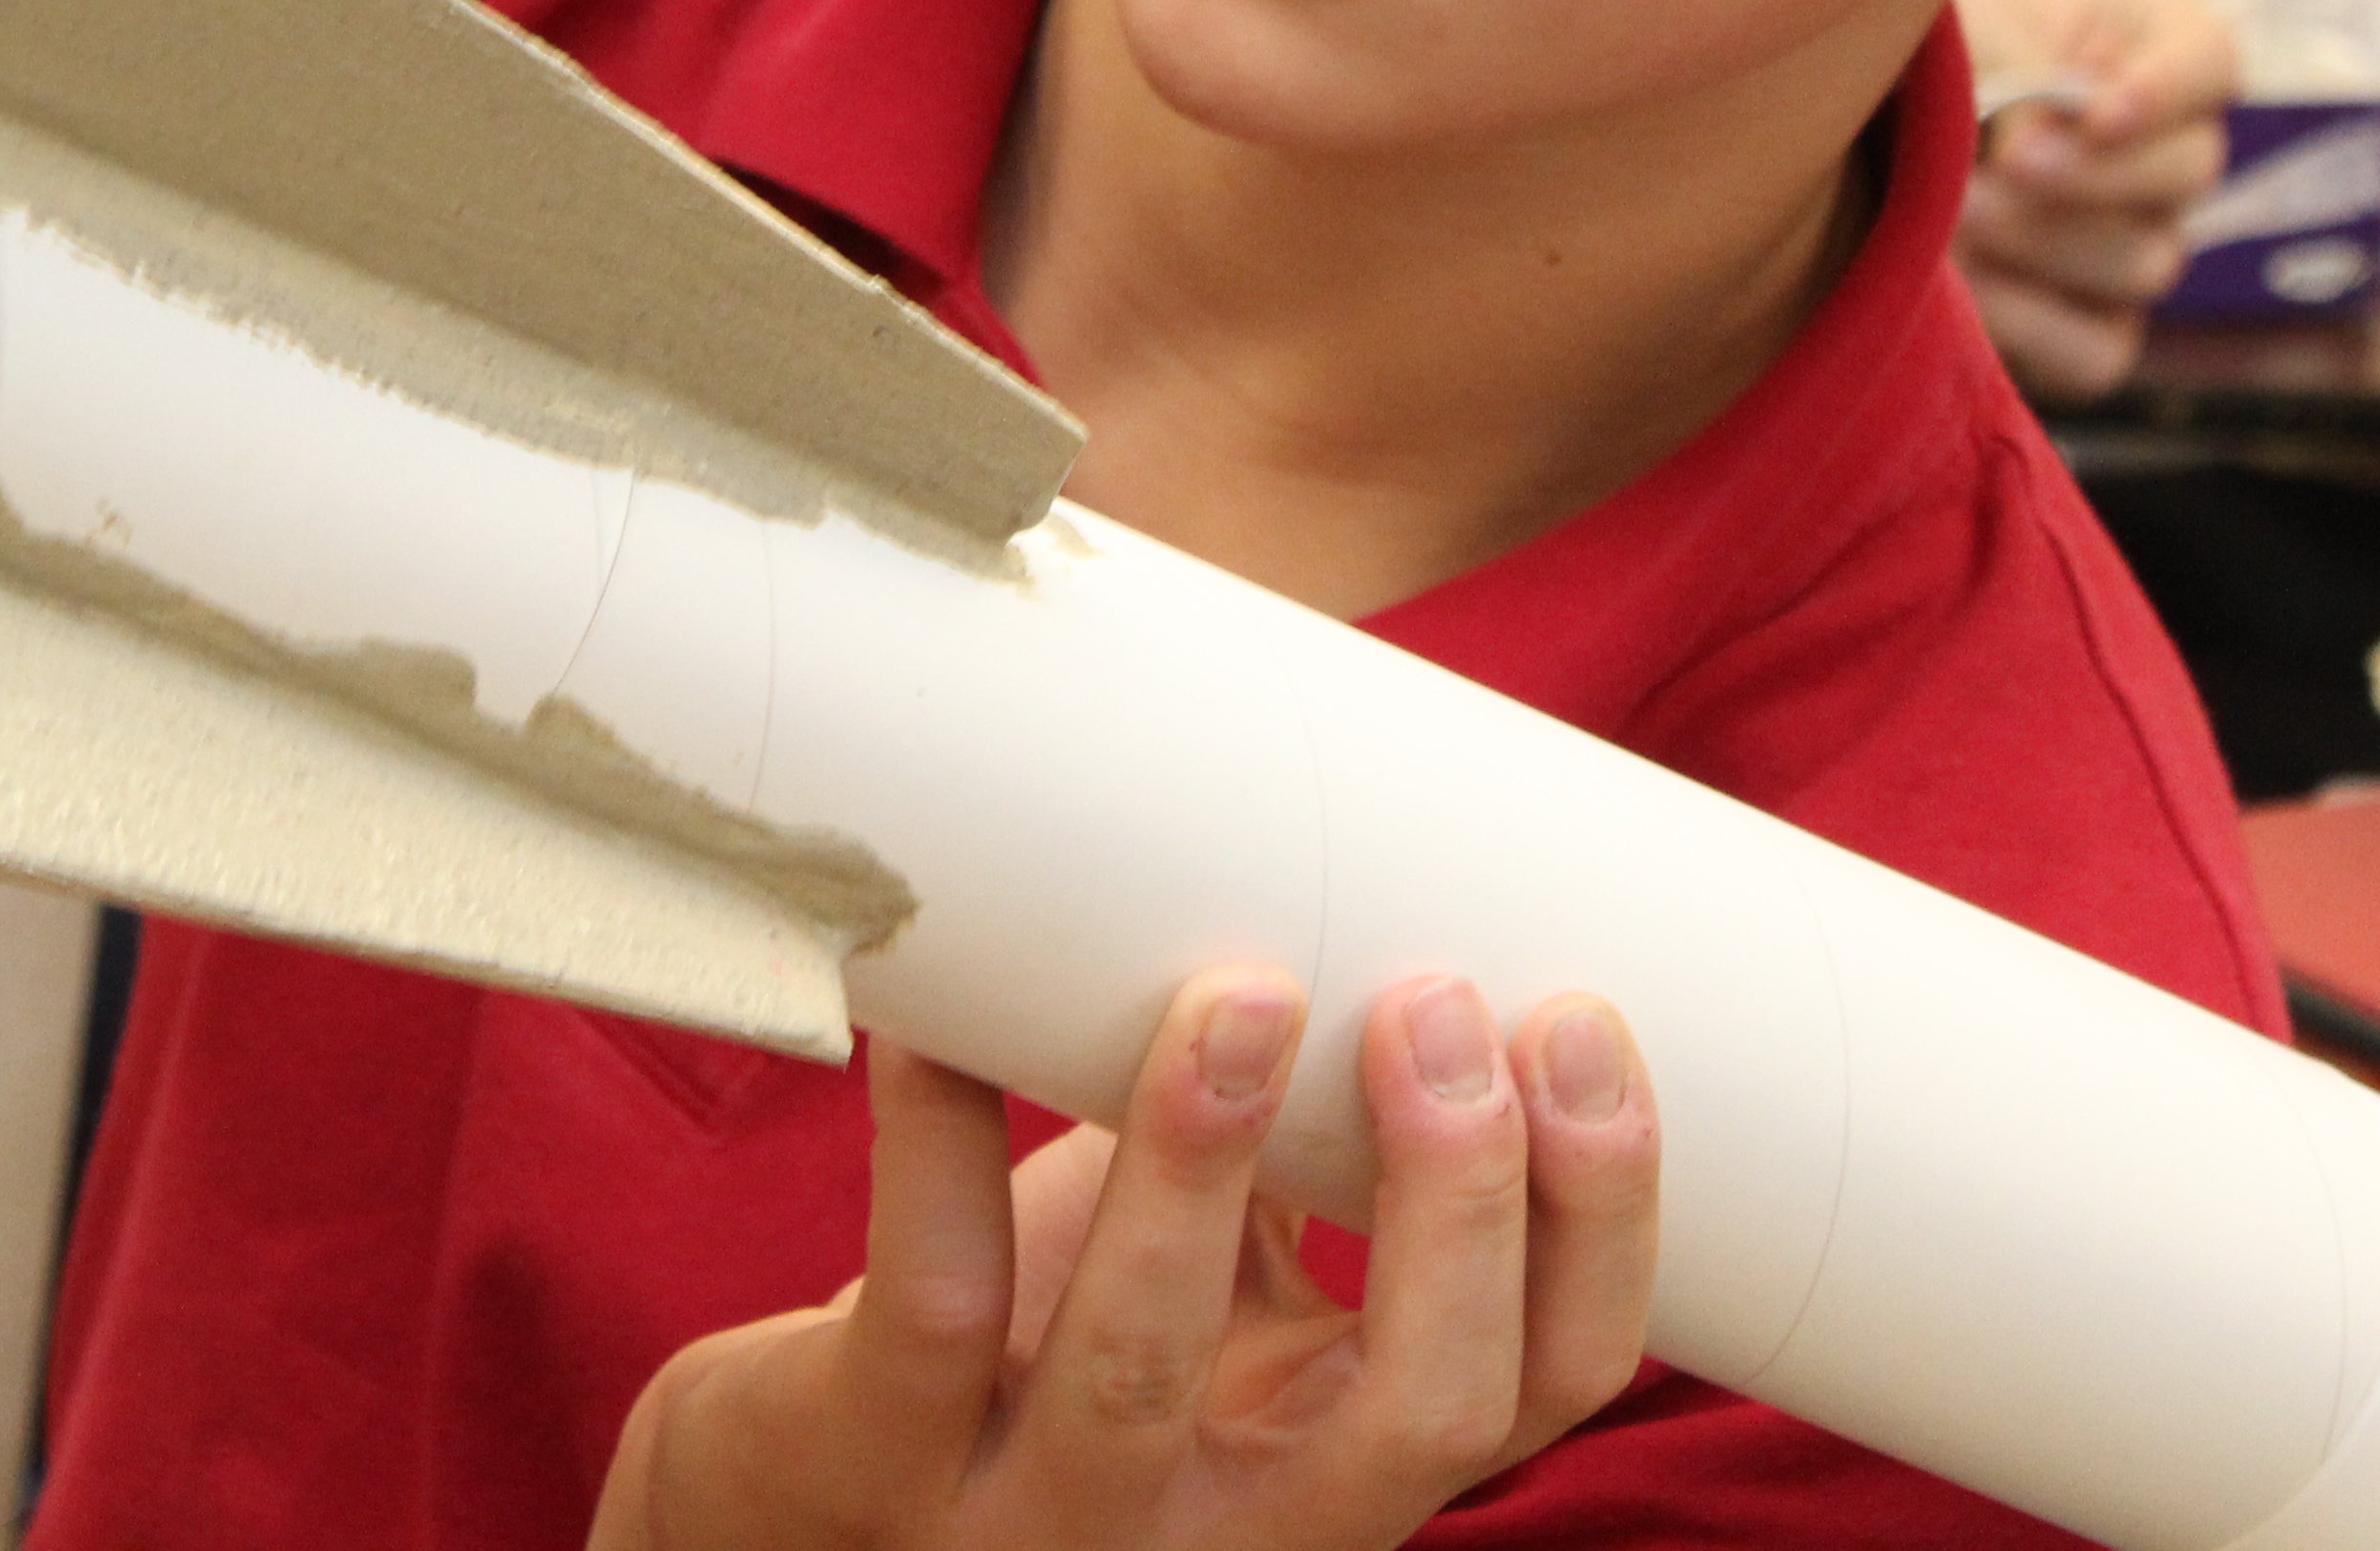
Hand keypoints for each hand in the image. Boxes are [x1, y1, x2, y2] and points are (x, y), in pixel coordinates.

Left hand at [592, 969, 1657, 1550]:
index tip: (1581, 1032)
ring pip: (1144, 1367)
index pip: (1535, 1389)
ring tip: (1234, 995)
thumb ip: (1302, 1170)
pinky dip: (941, 1128)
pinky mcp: (869, 1466)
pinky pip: (925, 1290)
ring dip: (1200, 1167)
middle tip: (1432, 1004)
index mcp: (1325, 1467)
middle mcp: (1213, 1531)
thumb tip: (1410, 892)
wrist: (783, 1500)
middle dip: (1454, 1204)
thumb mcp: (1202, 1284)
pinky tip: (949, 1009)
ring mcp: (1033, 1521)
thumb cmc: (1024, 1346)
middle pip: (1414, 1415)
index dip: (1596, 1229)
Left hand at [1955, 0, 2236, 405]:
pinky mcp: (2091, 333)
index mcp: (2147, 51)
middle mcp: (2163, 153)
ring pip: (2148, 263)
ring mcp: (2136, 246)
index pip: (2206, 62)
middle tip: (2009, 162)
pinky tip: (1960, 283)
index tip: (2098, 111)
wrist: (1863, 134)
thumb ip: (2005, 60)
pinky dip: (2028, 322)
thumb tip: (2028, 147)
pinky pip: (2097, 353)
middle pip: (2189, 168)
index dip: (2167, 89)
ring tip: (1954, 214)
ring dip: (2046, 241)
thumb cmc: (1928, 57)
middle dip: (2095, 172)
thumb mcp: (1958, 29)